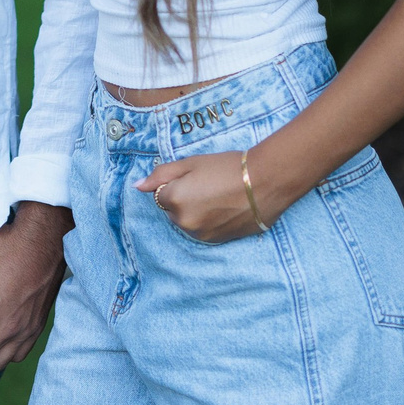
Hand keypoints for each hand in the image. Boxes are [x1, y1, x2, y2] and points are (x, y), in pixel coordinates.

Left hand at [138, 141, 296, 244]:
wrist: (266, 182)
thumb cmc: (227, 167)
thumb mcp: (191, 163)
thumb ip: (161, 174)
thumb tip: (138, 186)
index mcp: (174, 201)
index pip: (161, 194)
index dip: (177, 183)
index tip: (196, 177)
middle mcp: (184, 223)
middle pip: (173, 211)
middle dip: (184, 199)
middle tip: (209, 185)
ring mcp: (201, 235)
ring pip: (188, 222)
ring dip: (196, 212)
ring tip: (220, 196)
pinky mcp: (218, 241)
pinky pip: (204, 231)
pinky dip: (210, 221)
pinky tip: (226, 208)